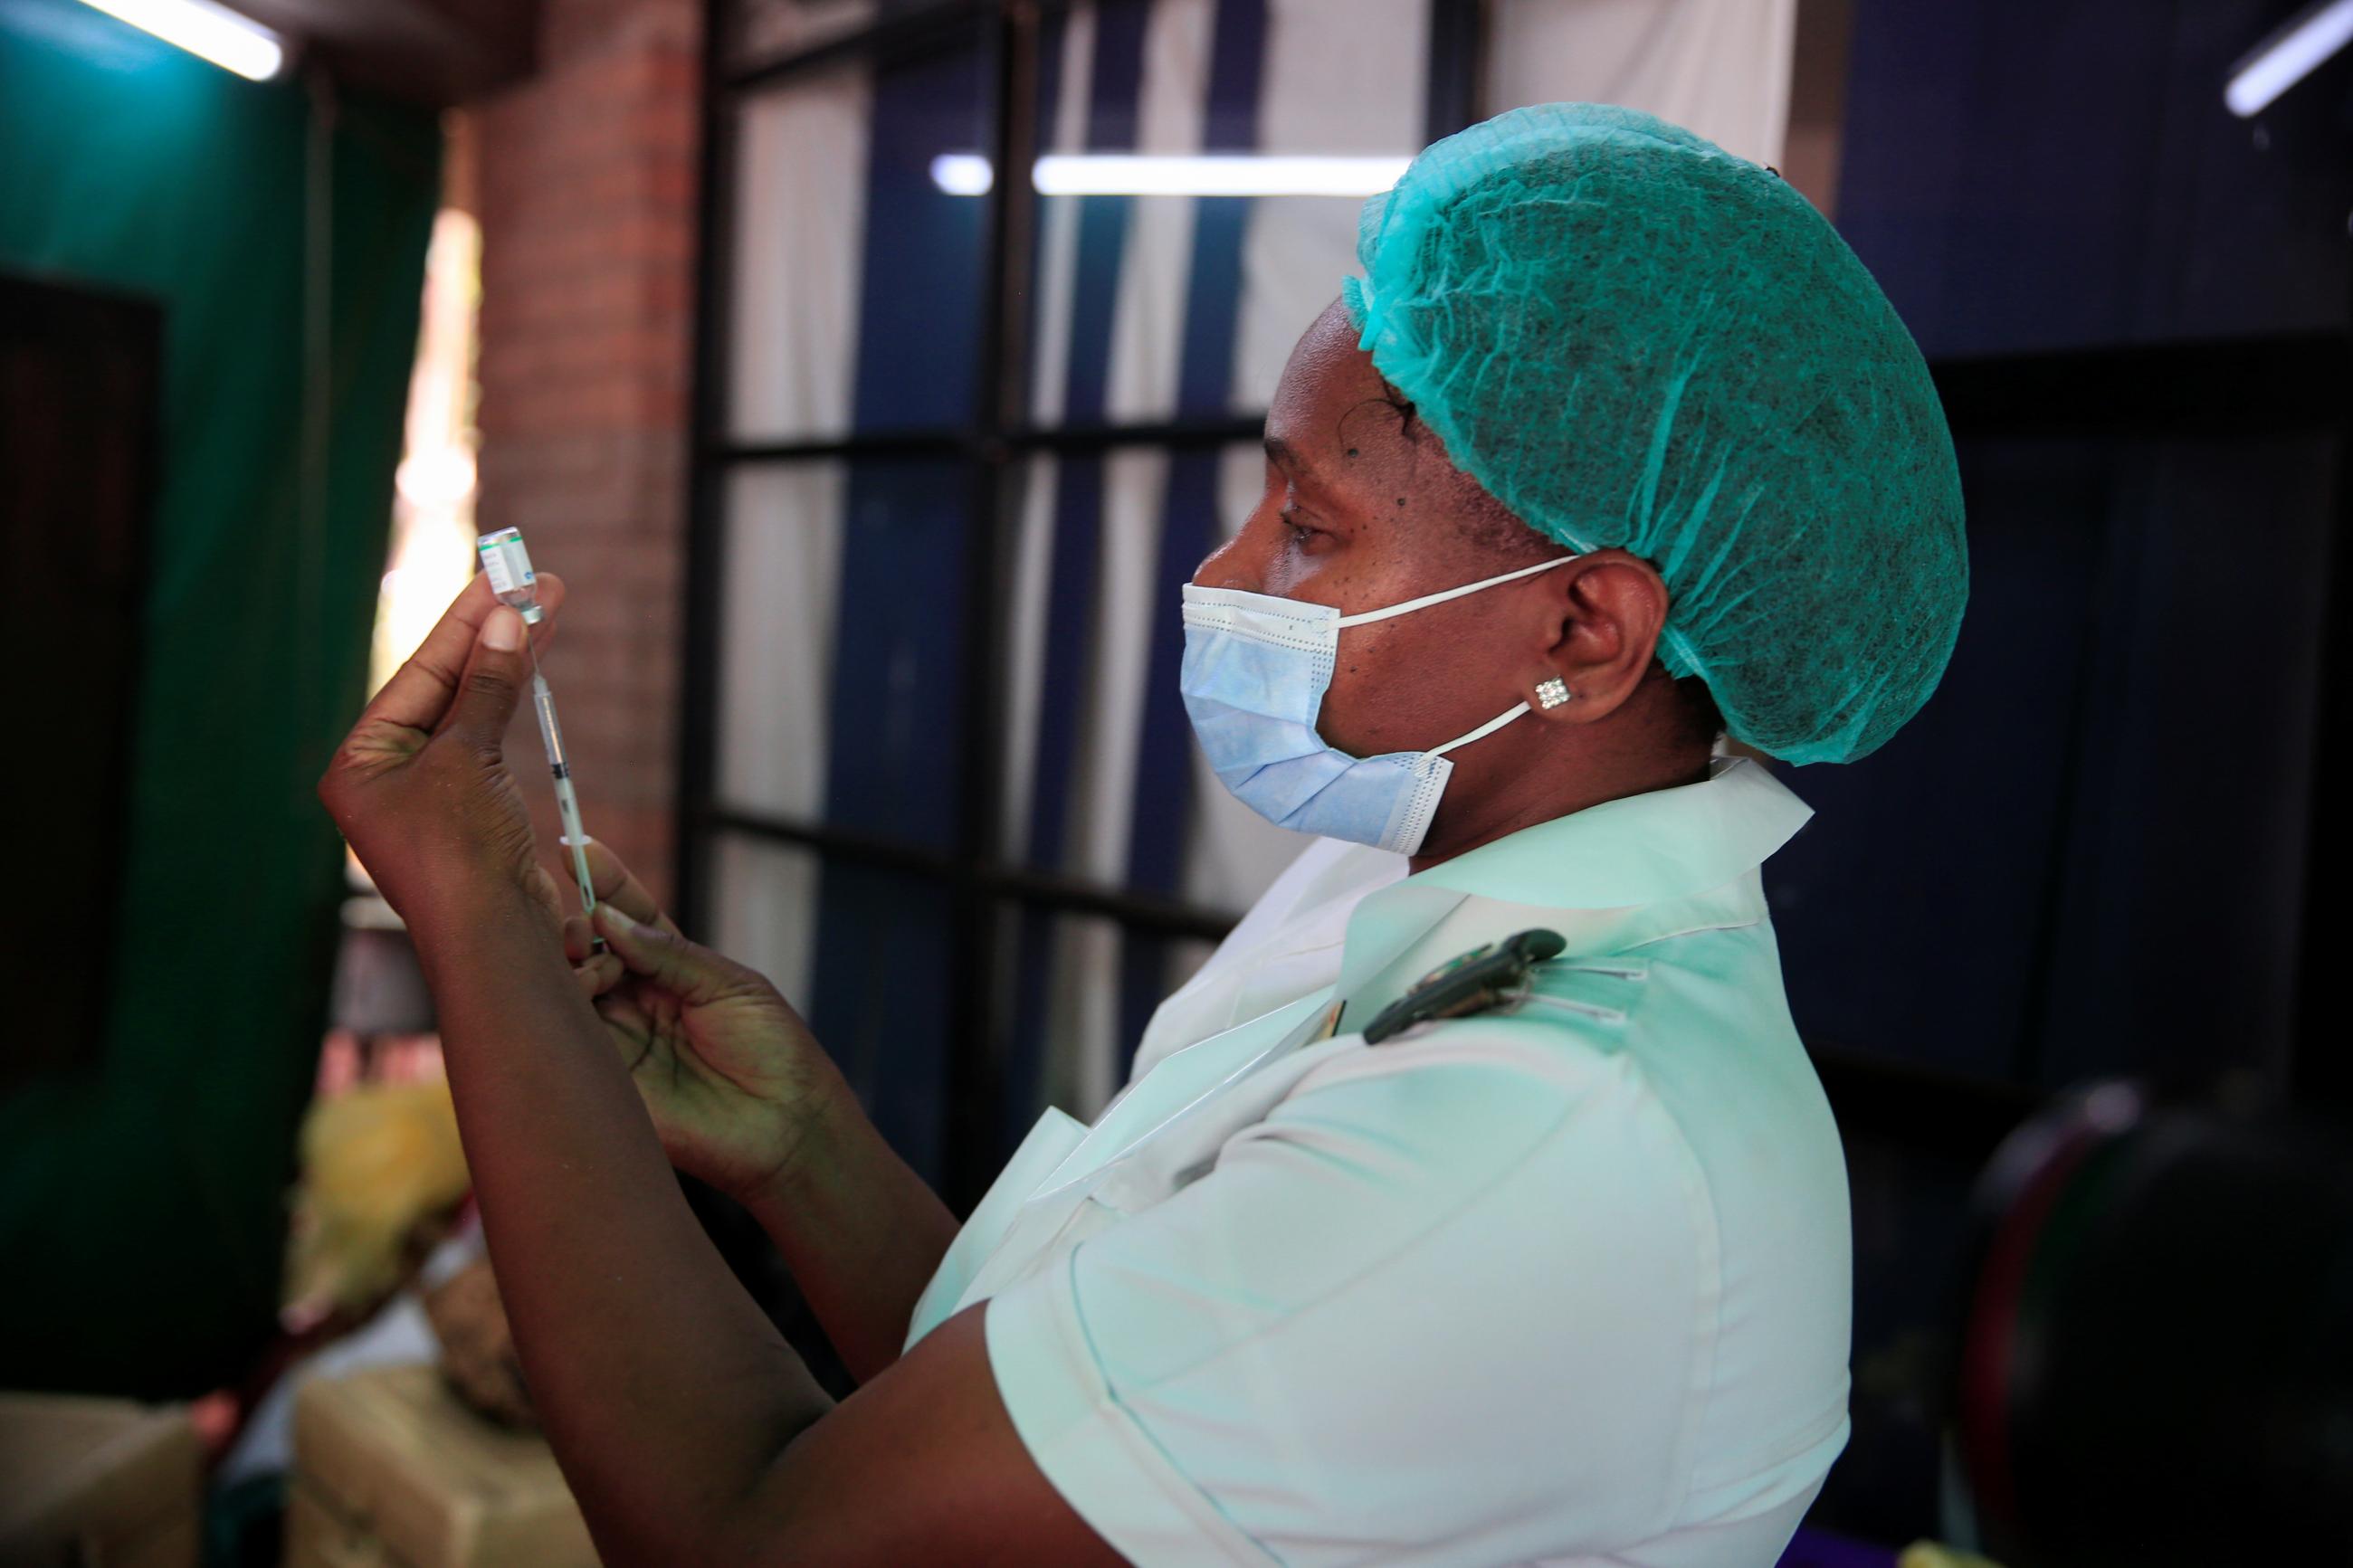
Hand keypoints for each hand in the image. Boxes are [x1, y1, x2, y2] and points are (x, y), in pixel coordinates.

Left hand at [319, 575, 568, 931]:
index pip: (417, 675)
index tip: (501, 581)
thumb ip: (486, 688)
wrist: (494, 937)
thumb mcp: (468, 759)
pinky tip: (531, 667)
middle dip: (491, 638)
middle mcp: (388, 777)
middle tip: (535, 588)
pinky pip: (490, 743)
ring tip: (545, 612)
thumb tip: (503, 622)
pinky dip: (512, 704)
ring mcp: (431, 796)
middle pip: (444, 688)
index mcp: (360, 763)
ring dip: (508, 663)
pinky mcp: (472, 814)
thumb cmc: (460, 854)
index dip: (462, 624)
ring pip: (472, 712)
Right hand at [562, 841, 848, 1205]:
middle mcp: (636, 998)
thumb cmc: (774, 1051)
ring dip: (569, 966)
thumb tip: (608, 919)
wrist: (786, 1126)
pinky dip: (561, 1009)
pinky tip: (570, 991)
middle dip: (577, 926)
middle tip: (587, 929)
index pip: (627, 914)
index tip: (576, 847)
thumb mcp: (730, 985)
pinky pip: (567, 1038)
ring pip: (567, 987)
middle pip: (586, 947)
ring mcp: (616, 1036)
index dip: (602, 880)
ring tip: (590, 967)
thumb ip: (669, 953)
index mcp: (672, 968)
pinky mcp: (604, 1078)